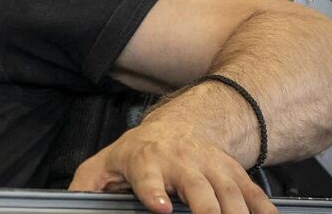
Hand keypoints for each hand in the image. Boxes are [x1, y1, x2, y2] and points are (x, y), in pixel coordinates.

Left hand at [69, 121, 276, 213]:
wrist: (180, 125)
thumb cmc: (138, 151)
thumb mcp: (104, 165)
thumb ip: (85, 188)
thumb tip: (67, 205)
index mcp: (145, 162)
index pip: (148, 178)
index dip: (153, 192)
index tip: (160, 207)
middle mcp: (181, 163)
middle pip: (200, 191)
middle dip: (207, 212)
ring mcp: (211, 168)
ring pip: (230, 194)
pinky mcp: (233, 174)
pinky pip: (254, 195)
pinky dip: (264, 210)